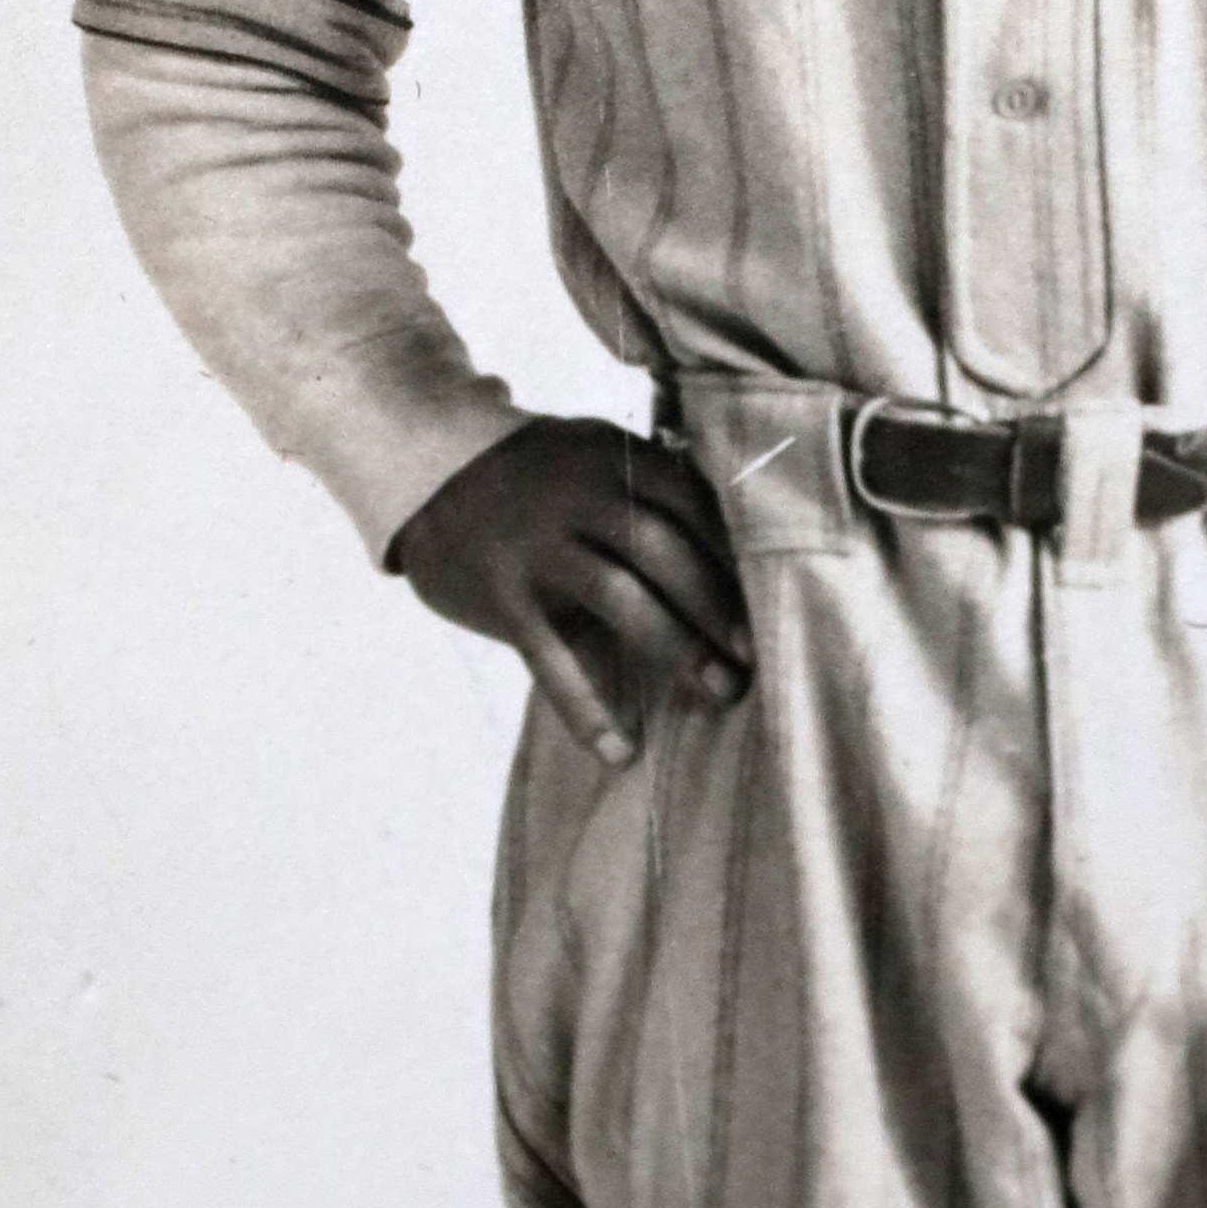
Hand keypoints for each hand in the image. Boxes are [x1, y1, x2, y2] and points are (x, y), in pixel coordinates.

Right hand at [388, 417, 753, 763]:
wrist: (428, 479)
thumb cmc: (540, 481)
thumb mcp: (595, 457)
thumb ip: (654, 488)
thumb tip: (745, 551)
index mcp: (613, 458)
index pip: (691, 502)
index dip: (736, 553)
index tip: (778, 595)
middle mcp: (577, 496)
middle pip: (663, 550)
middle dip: (718, 608)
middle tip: (757, 658)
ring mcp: (537, 548)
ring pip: (620, 597)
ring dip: (678, 647)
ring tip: (721, 691)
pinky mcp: (503, 598)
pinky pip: (551, 662)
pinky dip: (587, 711)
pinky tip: (621, 751)